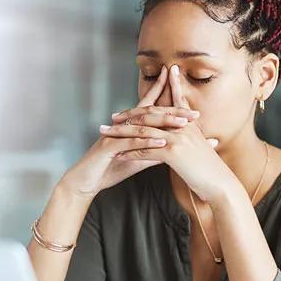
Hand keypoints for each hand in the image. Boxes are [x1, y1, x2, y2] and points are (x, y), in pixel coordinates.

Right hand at [59, 66, 210, 197]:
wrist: (86, 181)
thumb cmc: (110, 168)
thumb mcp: (137, 159)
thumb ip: (154, 152)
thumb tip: (174, 148)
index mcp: (130, 126)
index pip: (150, 108)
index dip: (167, 99)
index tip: (189, 100)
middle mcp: (123, 125)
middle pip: (151, 113)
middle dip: (173, 111)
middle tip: (194, 114)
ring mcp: (115, 134)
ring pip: (143, 125)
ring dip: (164, 124)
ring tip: (183, 124)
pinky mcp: (109, 146)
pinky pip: (130, 142)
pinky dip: (147, 142)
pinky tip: (162, 143)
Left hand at [102, 64, 235, 203]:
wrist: (221, 184)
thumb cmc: (211, 170)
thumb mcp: (201, 148)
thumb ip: (191, 137)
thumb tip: (182, 134)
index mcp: (189, 123)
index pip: (172, 101)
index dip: (158, 92)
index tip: (140, 93)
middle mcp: (182, 126)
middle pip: (150, 114)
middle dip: (129, 115)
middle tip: (112, 118)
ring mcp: (178, 138)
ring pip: (143, 132)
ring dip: (122, 134)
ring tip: (107, 135)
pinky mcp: (173, 152)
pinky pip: (146, 150)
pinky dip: (130, 153)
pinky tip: (118, 155)